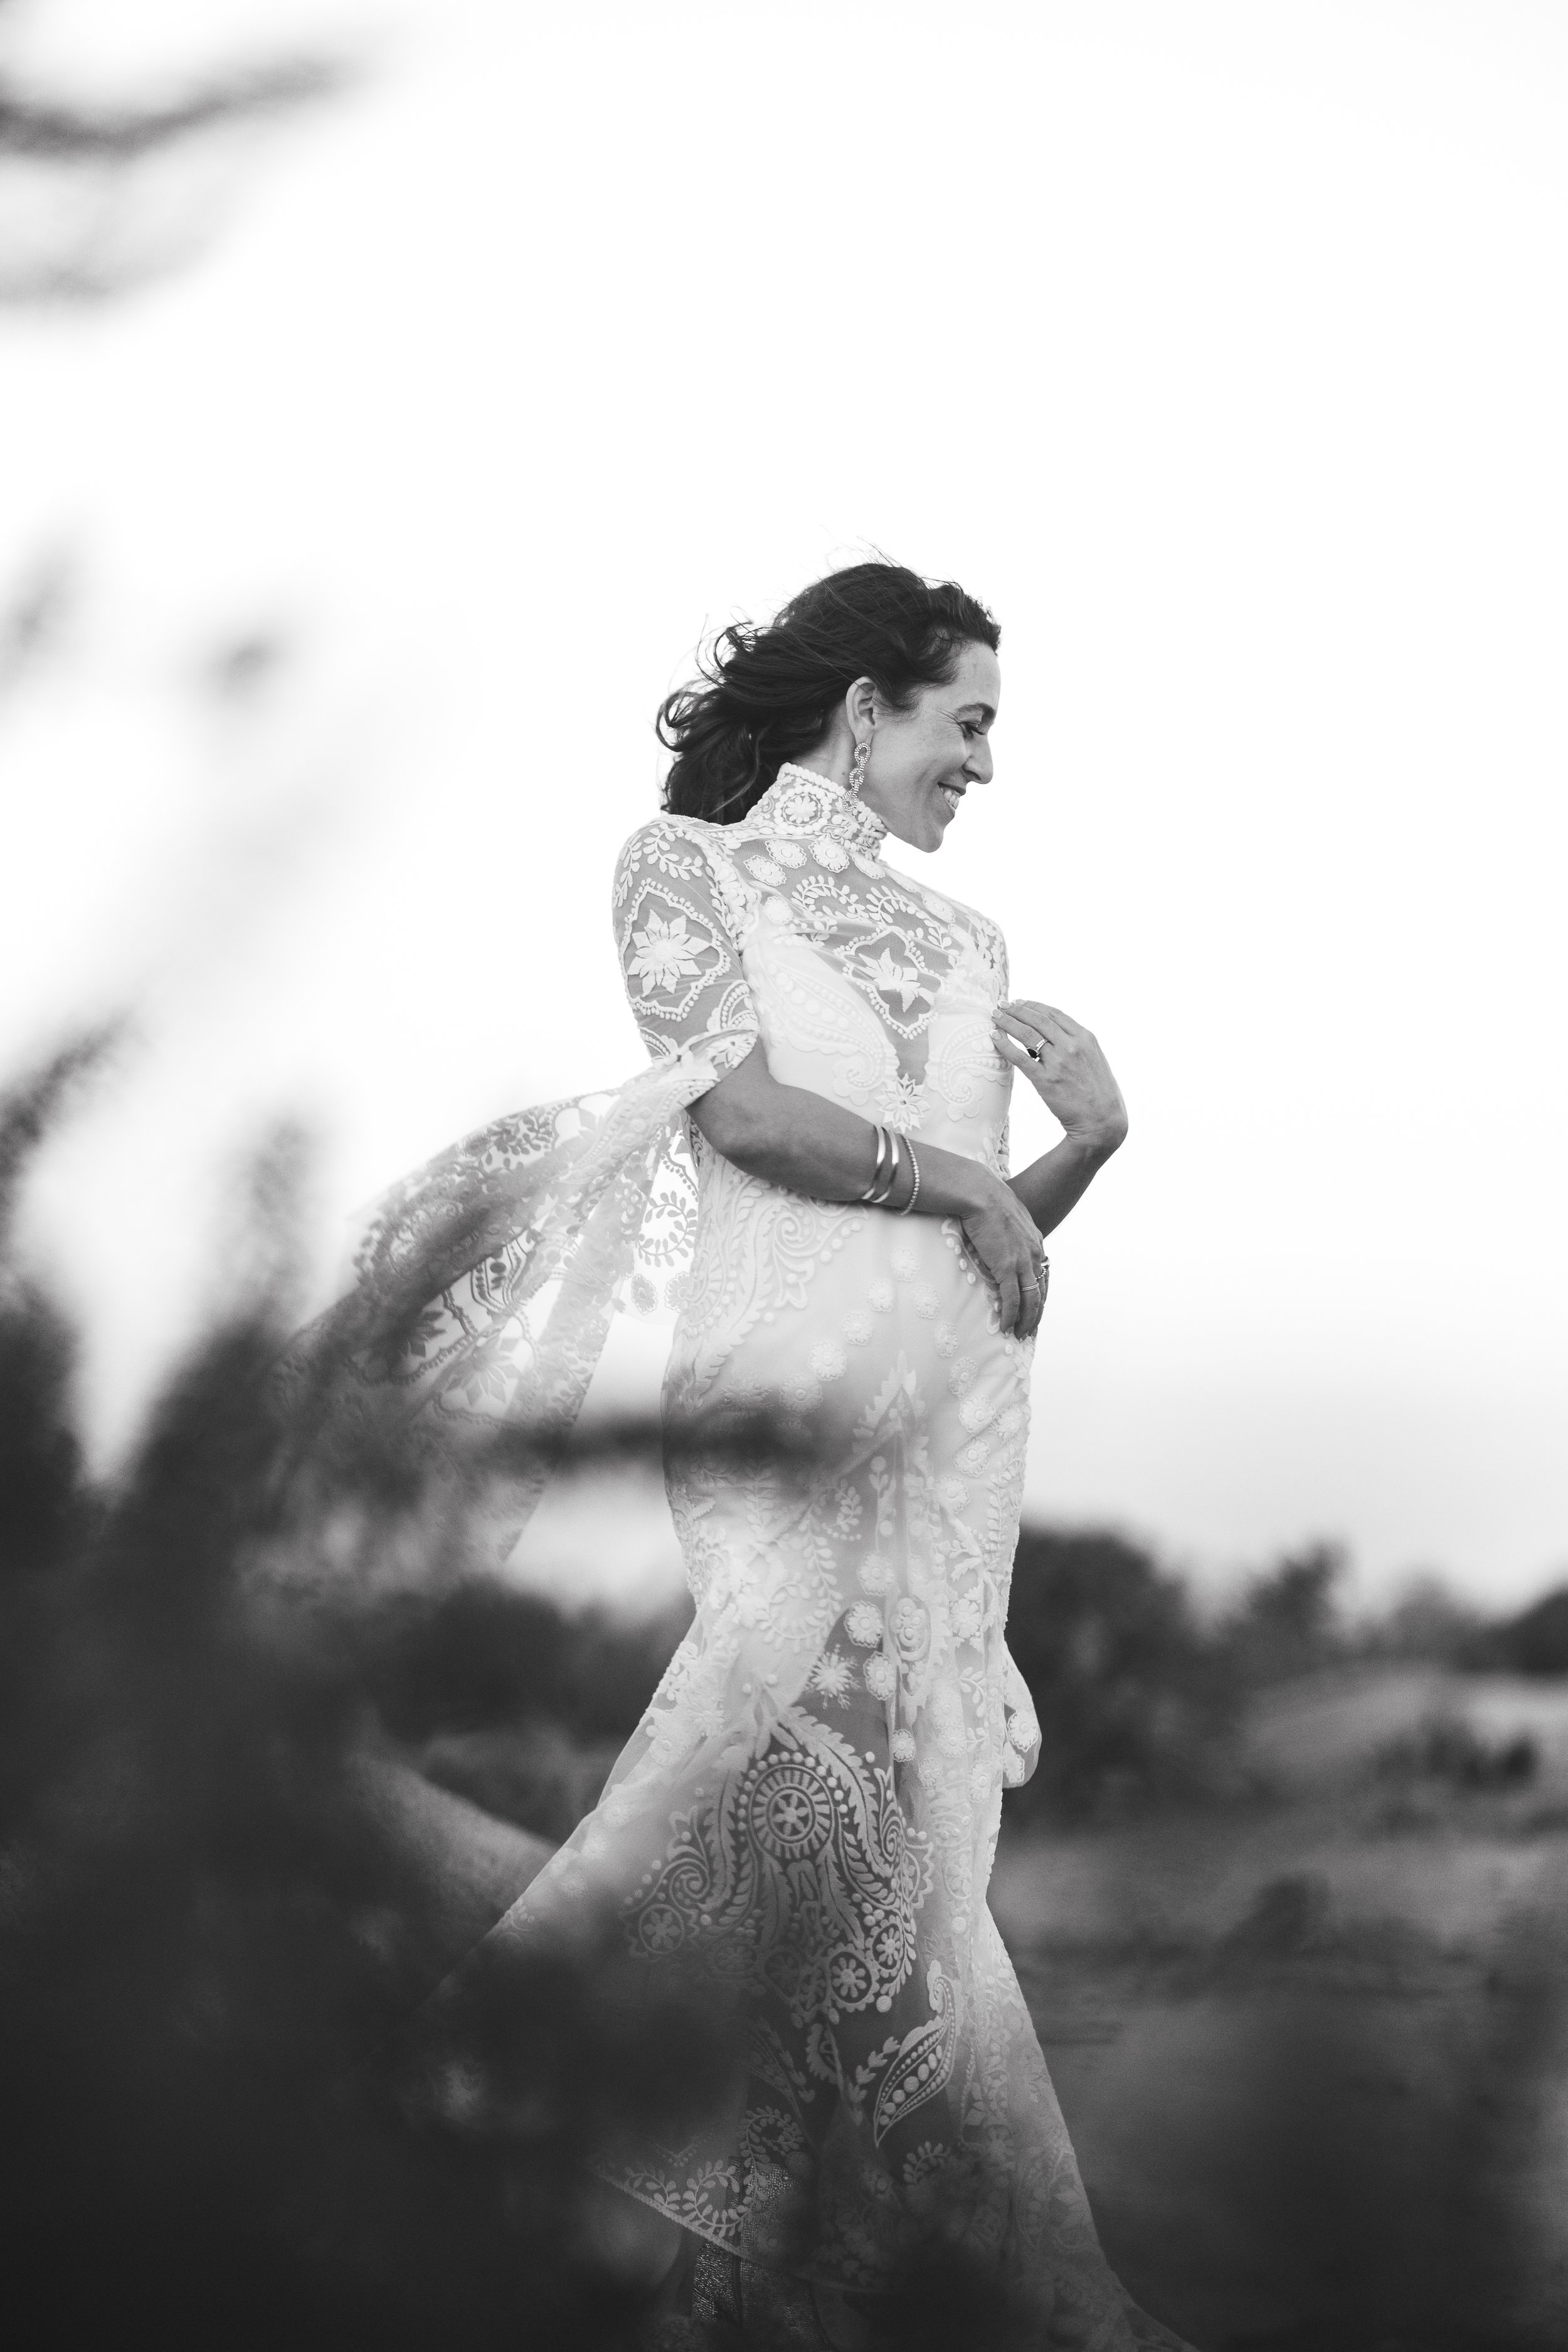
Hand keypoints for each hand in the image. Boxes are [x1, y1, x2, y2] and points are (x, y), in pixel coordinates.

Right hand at [956, 1170, 1049, 1340]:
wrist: (979, 1192)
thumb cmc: (984, 1198)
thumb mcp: (1003, 1215)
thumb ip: (1004, 1231)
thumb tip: (993, 1236)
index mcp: (1034, 1241)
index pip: (1042, 1274)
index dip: (1038, 1294)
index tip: (1033, 1307)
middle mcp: (1034, 1253)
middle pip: (1040, 1291)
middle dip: (1036, 1313)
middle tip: (1029, 1330)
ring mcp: (1022, 1261)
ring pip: (1031, 1299)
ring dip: (1026, 1320)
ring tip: (1020, 1335)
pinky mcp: (1007, 1267)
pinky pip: (1012, 1299)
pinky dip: (1011, 1316)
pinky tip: (1006, 1326)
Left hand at [992, 1000, 1127, 1156]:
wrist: (1102, 1119)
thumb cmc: (1098, 1091)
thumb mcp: (1094, 1058)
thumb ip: (1075, 1044)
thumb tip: (1051, 1036)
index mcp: (1085, 1037)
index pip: (1054, 1014)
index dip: (1033, 1005)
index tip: (1020, 1002)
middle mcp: (1072, 1046)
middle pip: (1038, 1020)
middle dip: (1017, 1009)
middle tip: (1002, 1005)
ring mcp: (1058, 1062)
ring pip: (1027, 1034)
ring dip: (1008, 1022)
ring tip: (995, 1016)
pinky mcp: (1045, 1080)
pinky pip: (1019, 1057)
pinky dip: (1005, 1044)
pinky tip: (995, 1037)